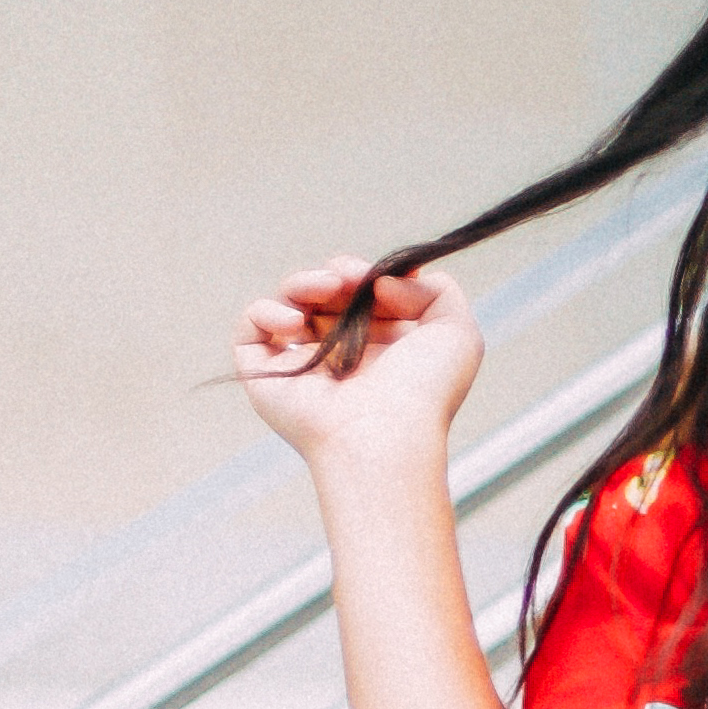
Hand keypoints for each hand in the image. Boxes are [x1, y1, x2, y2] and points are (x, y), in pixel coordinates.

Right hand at [233, 256, 482, 469]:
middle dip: (337, 273)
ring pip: (288, 303)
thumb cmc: (424, 392)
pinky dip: (265, 310)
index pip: (362, 297)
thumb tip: (382, 282)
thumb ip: (437, 291)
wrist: (384, 435)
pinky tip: (295, 322)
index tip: (376, 275)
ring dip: (304, 281)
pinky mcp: (264, 374)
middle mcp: (340, 357)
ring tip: (327, 287)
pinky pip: (250, 329)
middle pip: (324, 293)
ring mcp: (301, 365)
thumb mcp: (457, 333)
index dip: (367, 275)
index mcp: (382, 350)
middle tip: (350, 279)